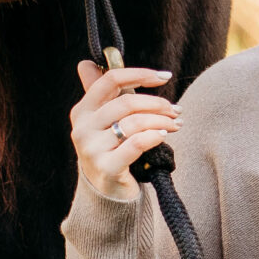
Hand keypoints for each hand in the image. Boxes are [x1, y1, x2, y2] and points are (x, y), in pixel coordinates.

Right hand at [71, 59, 179, 202]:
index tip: (165, 76)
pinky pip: (136, 144)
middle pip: (127, 102)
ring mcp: (91, 149)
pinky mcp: (105, 168)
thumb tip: (85, 63)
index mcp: (82, 111)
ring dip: (161, 121)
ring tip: (175, 124)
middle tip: (175, 110)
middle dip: (157, 103)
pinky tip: (163, 136)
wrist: (106, 194)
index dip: (140, 74)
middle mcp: (82, 128)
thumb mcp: (102, 121)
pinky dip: (154, 137)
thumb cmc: (110, 151)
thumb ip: (100, 94)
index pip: (110, 80)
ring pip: (135, 123)